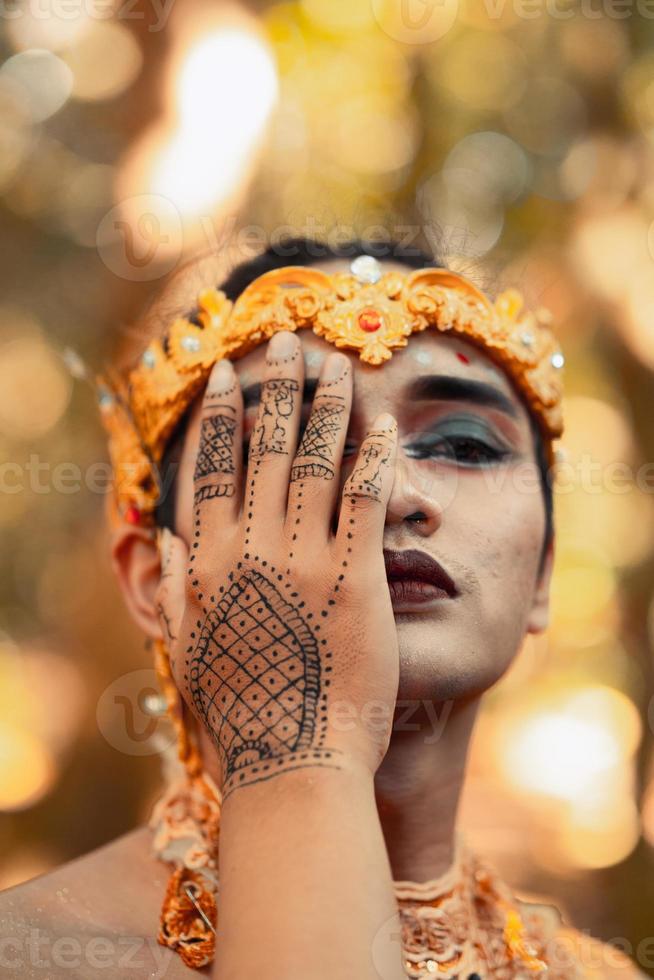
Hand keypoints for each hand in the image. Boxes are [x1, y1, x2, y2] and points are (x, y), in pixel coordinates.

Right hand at [155, 331, 398, 797]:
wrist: (294, 763)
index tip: (227, 375)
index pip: (210, 469)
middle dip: (275, 389)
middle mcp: (251, 551)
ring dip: (326, 406)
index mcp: (208, 565)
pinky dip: (374, 457)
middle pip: (262, 450)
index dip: (220, 416)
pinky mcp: (356, 578)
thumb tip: (162, 543)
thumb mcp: (190, 652)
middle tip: (285, 344)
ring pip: (313, 462)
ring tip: (335, 365)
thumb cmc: (242, 714)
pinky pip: (366, 501)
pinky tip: (383, 425)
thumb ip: (174, 592)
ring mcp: (304, 561)